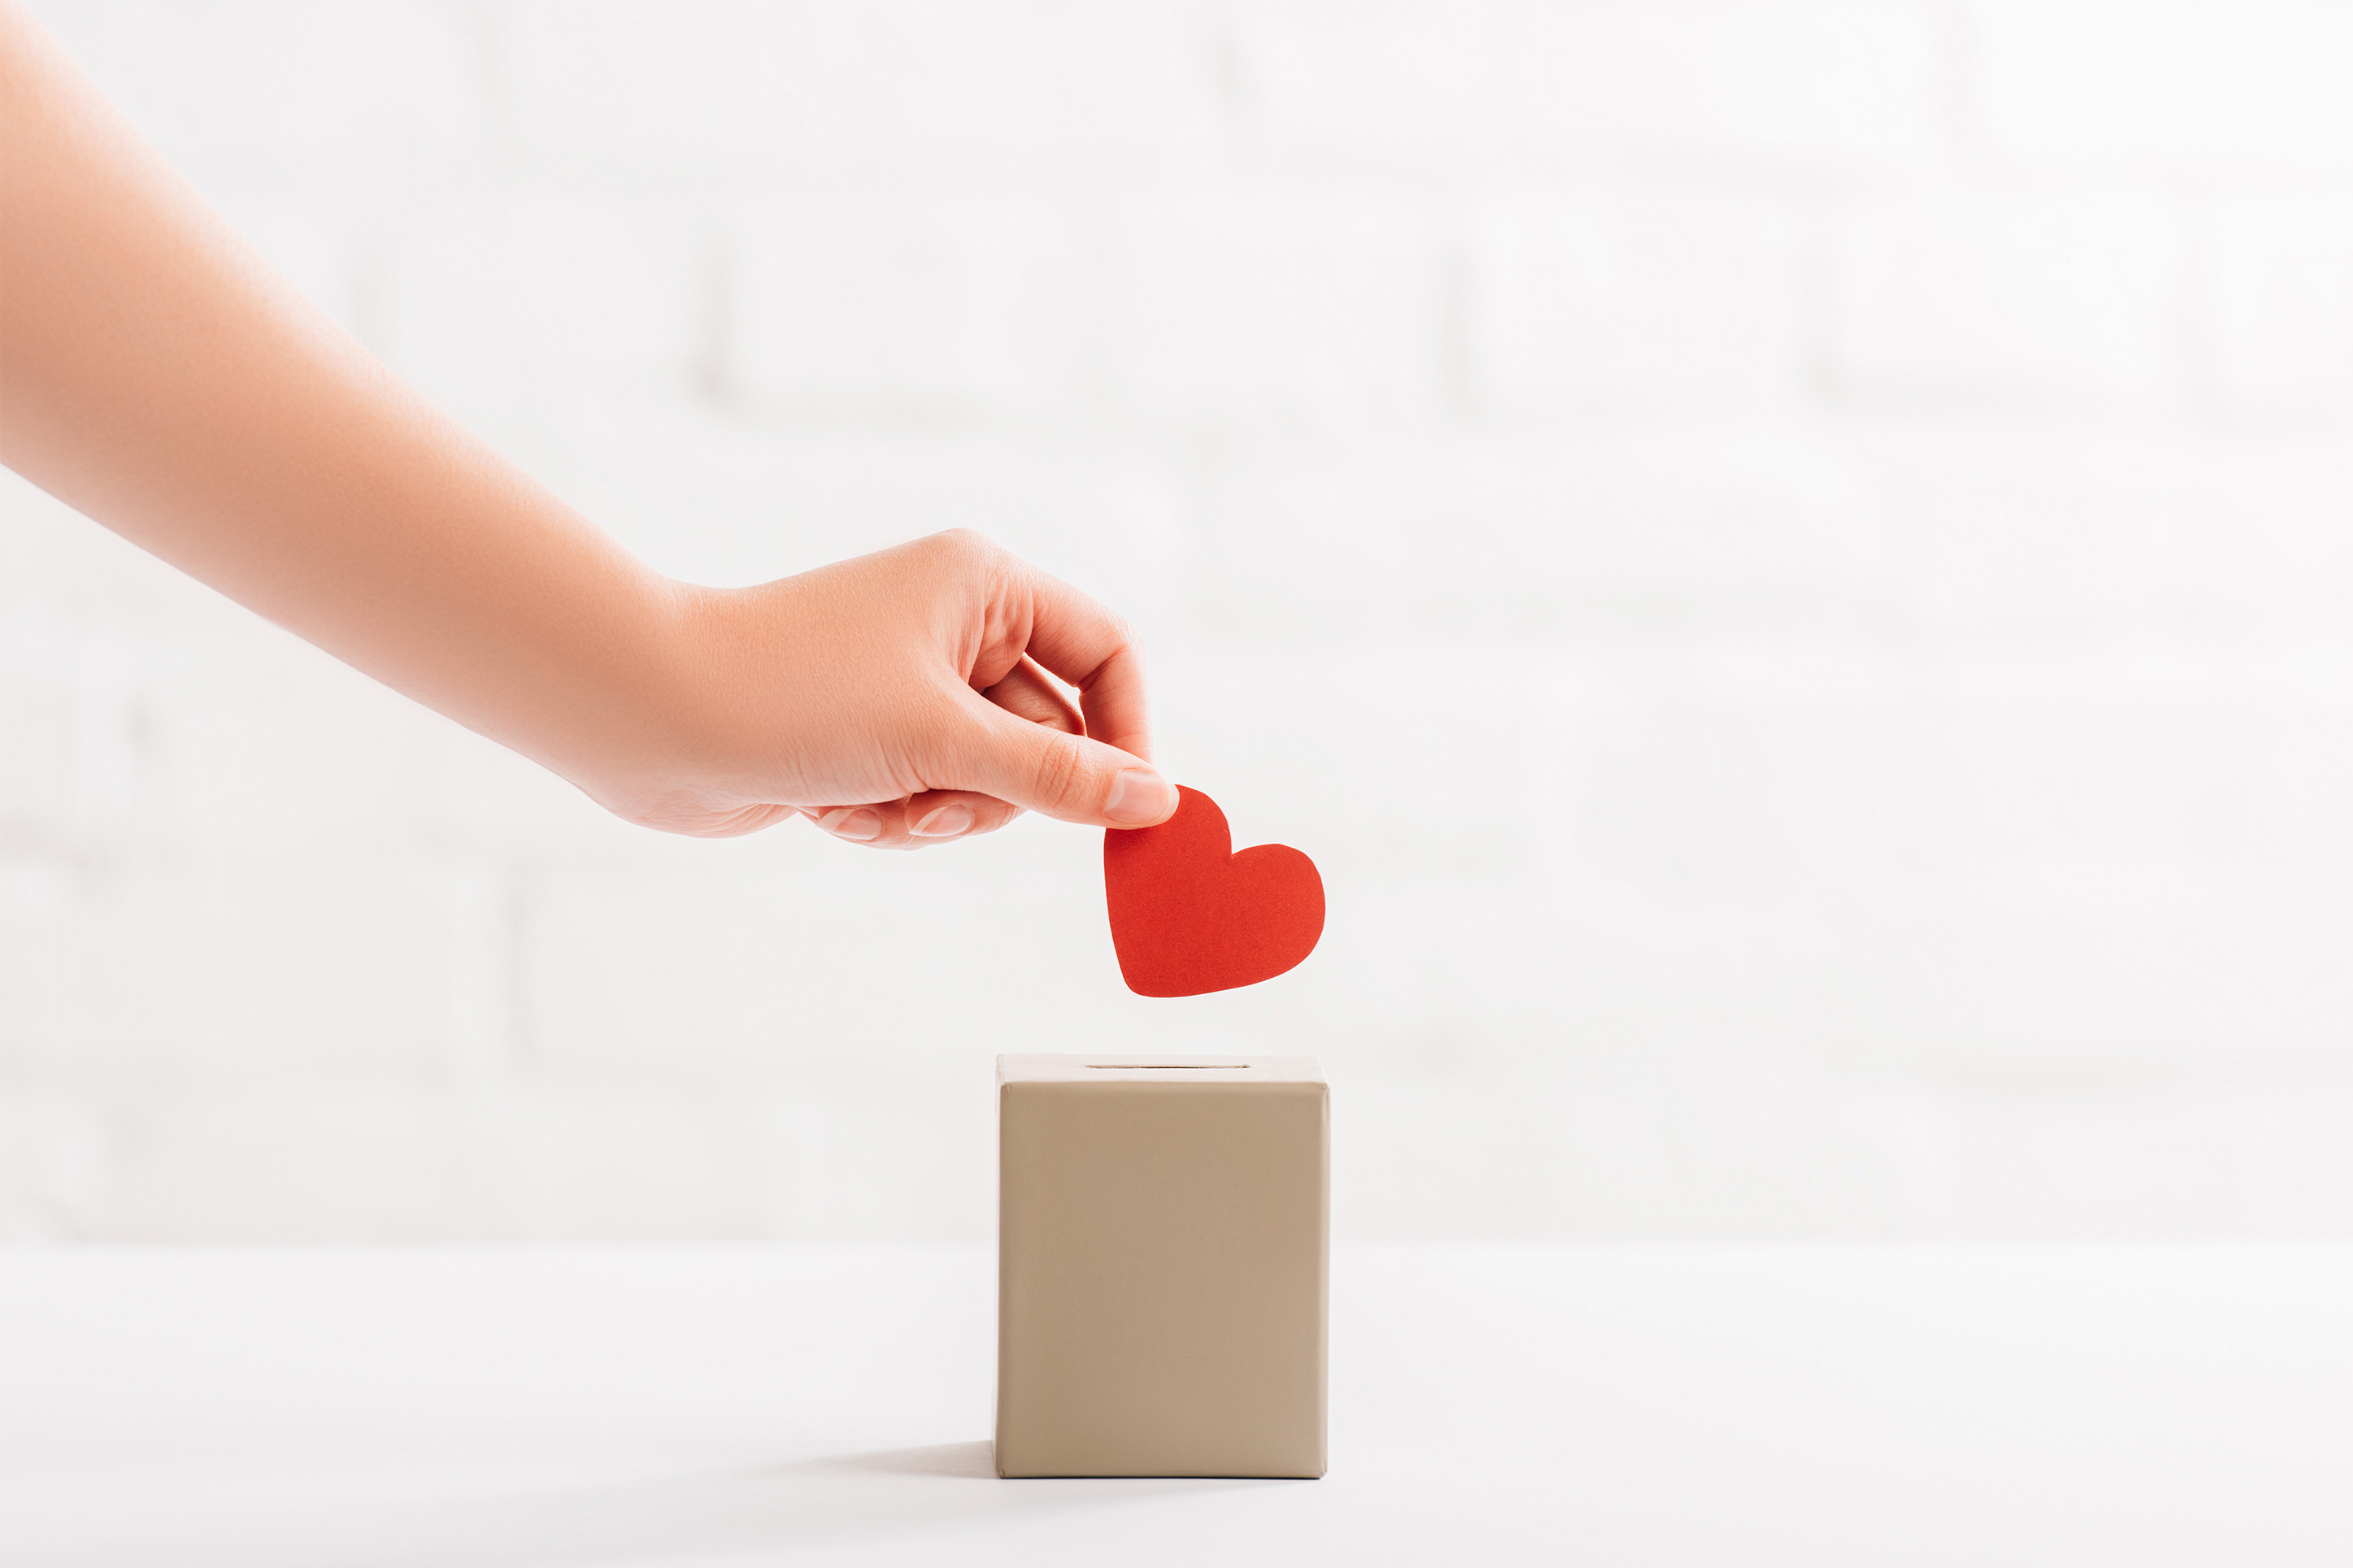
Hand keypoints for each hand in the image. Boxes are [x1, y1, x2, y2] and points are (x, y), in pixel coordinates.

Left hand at [595, 530, 1178, 847]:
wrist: (648, 716)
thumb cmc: (792, 696)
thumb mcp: (945, 741)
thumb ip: (1061, 778)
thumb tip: (1157, 800)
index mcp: (985, 585)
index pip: (1105, 653)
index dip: (1127, 731)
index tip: (1127, 808)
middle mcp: (955, 624)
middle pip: (1048, 734)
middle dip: (995, 789)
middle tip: (935, 799)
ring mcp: (910, 683)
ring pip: (987, 780)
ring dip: (935, 811)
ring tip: (870, 801)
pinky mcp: (868, 736)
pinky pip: (928, 798)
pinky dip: (889, 818)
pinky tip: (828, 807)